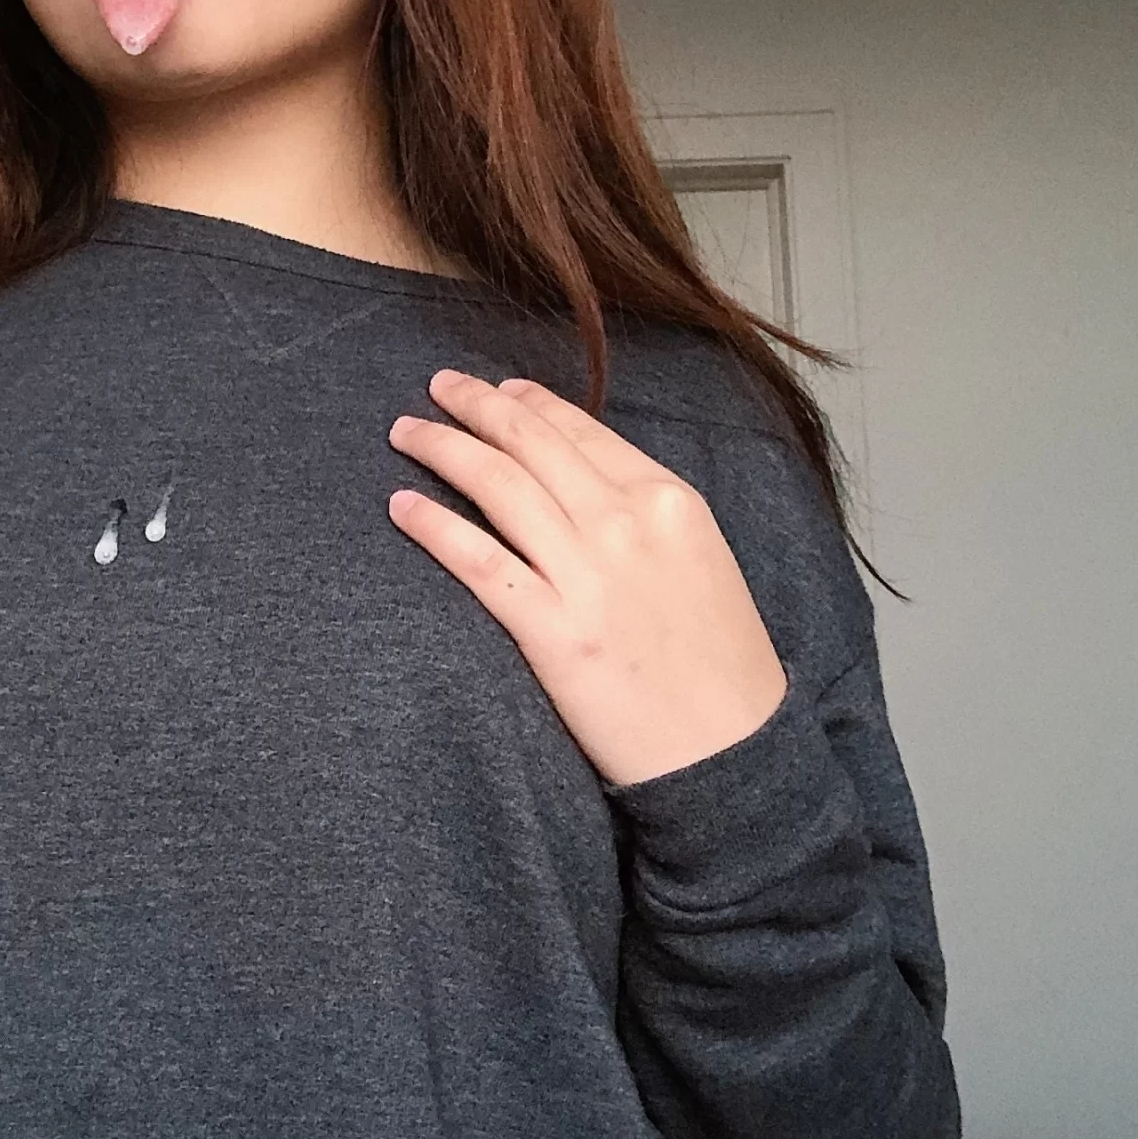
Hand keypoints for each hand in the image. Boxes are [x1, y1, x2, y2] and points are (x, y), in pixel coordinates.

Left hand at [386, 369, 789, 788]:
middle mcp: (626, 524)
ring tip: (406, 432)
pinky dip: (434, 525)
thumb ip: (650, 519)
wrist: (735, 751)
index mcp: (668, 501)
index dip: (529, 403)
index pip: (581, 431)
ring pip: (498, 486)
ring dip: (442, 448)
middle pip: (530, 444)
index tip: (496, 391)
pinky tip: (401, 505)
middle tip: (439, 387)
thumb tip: (590, 487)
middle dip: (475, 407)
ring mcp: (588, 576)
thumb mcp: (704, 561)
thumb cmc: (723, 668)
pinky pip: (478, 561)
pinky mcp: (554, 632)